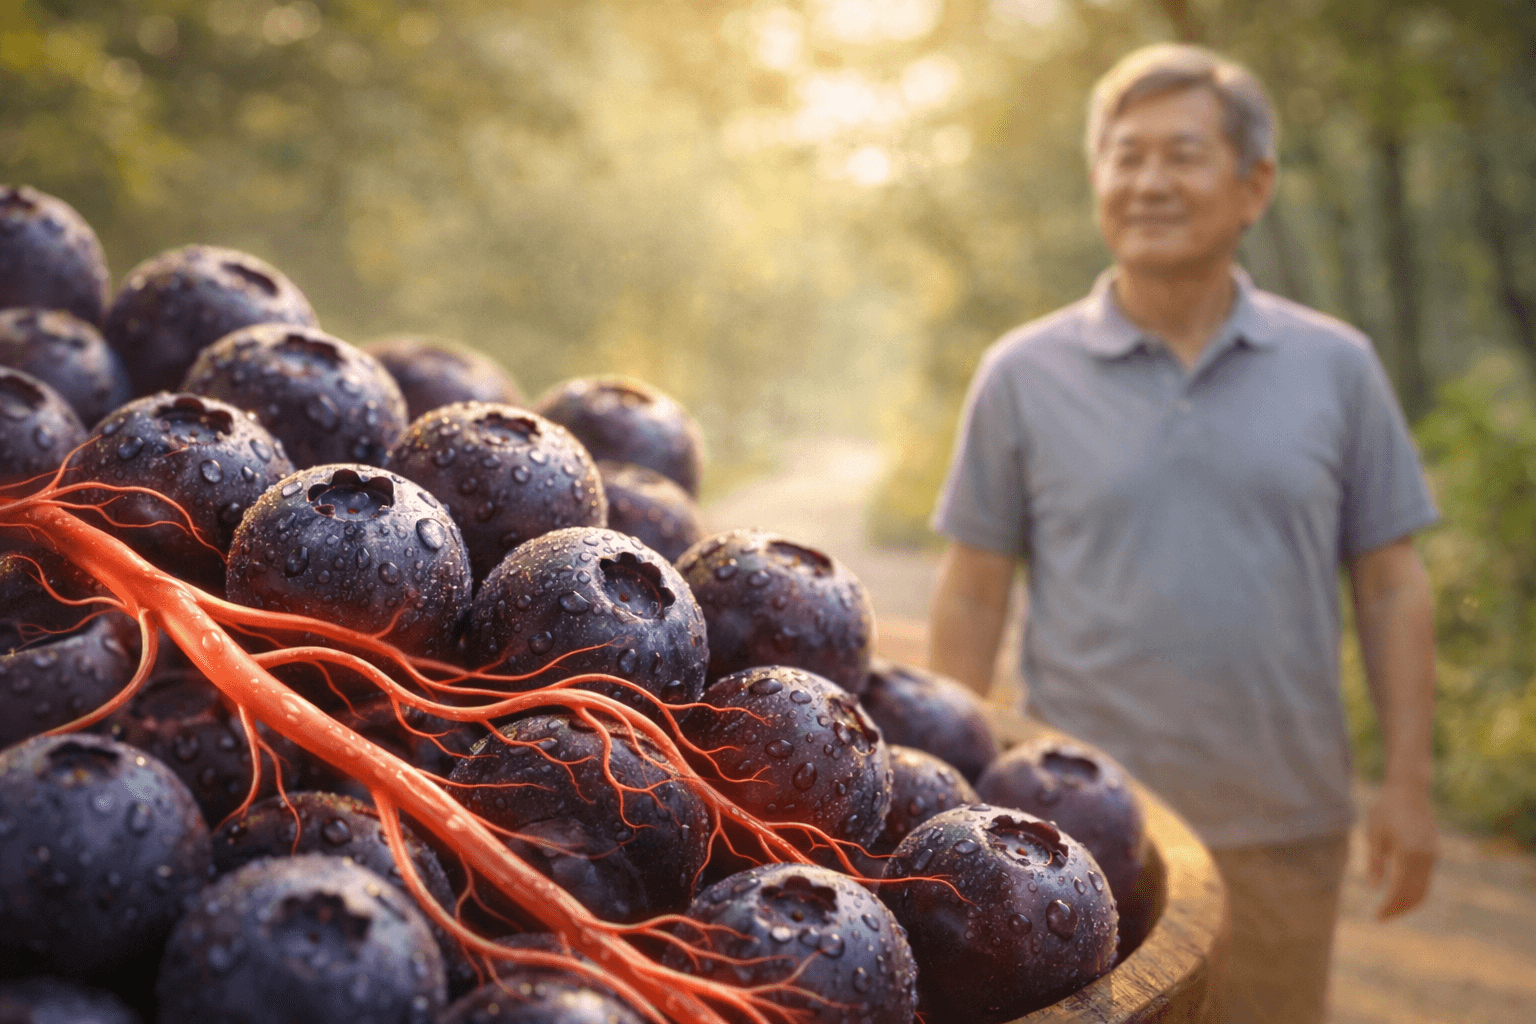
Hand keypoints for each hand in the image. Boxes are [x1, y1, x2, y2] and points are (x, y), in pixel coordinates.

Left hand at [1365, 783, 1436, 920]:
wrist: (1409, 789)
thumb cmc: (1386, 809)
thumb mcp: (1374, 835)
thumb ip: (1375, 863)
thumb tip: (1374, 889)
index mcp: (1409, 854)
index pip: (1400, 891)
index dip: (1388, 907)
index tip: (1376, 917)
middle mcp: (1426, 857)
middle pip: (1415, 895)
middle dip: (1399, 910)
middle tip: (1381, 918)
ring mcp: (1433, 855)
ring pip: (1424, 889)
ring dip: (1408, 903)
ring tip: (1389, 910)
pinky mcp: (1435, 852)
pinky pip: (1426, 878)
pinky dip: (1414, 890)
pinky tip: (1399, 893)